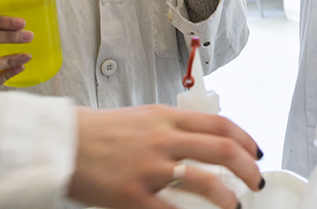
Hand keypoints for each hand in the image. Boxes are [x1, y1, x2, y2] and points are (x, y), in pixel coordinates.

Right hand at [67, 105, 262, 208]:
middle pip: (222, 149)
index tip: (256, 152)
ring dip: (228, 196)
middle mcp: (162, 139)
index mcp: (166, 118)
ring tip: (235, 206)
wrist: (60, 143)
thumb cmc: (98, 132)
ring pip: (205, 180)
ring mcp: (149, 168)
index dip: (245, 139)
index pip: (219, 124)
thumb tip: (202, 140)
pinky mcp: (133, 195)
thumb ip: (171, 128)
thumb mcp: (141, 118)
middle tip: (256, 182)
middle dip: (247, 168)